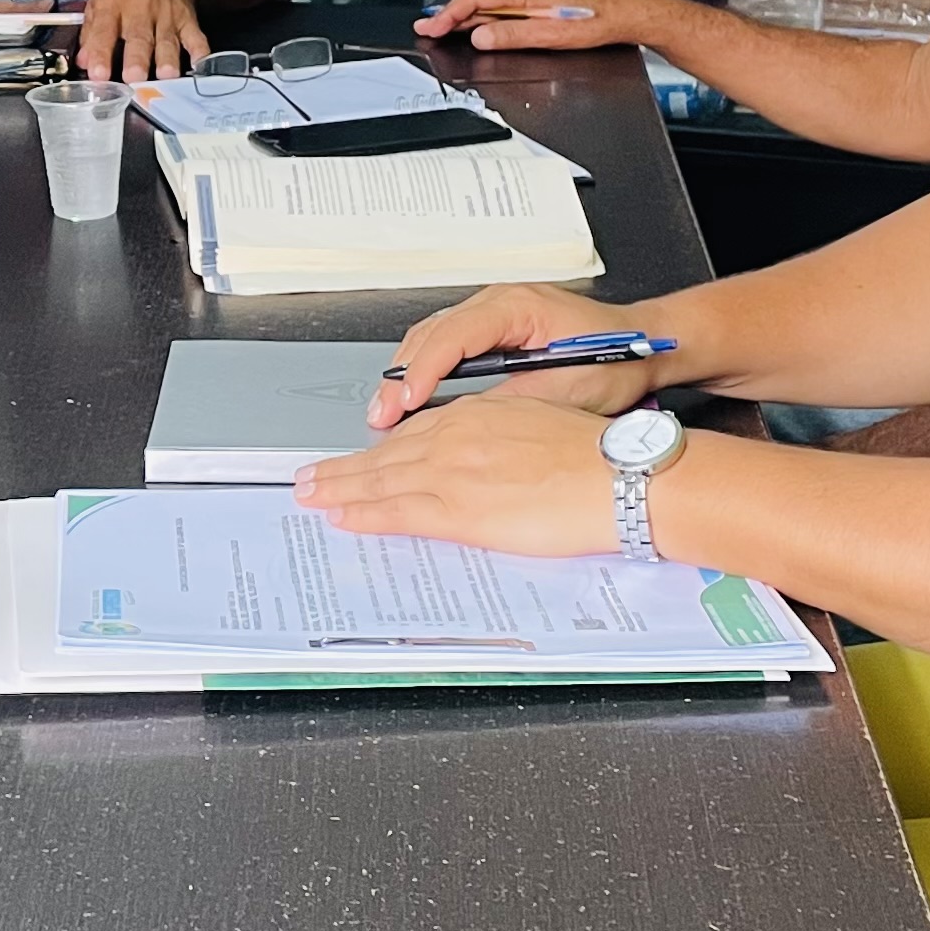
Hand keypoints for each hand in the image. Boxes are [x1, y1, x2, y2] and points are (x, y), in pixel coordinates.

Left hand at [77, 0, 206, 79]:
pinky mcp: (188, 20)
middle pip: (139, 36)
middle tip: (133, 78)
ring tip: (166, 76)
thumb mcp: (100, 0)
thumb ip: (91, 33)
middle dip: (137, 59)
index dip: (100, 52)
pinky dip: (200, 52)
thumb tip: (83, 63)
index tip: (98, 74)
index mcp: (113, 3)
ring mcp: (167, 15)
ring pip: (167, 40)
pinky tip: (200, 66)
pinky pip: (196, 37)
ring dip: (167, 59)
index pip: (104, 30)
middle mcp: (140, 8)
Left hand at [296, 389, 616, 558]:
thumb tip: (485, 457)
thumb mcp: (539, 423)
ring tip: (311, 495)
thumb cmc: (596, 455)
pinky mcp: (458, 509)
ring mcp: (454, 472)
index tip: (360, 454)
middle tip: (310, 476)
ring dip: (340, 488)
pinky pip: (397, 511)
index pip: (416, 431)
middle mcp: (458, 436)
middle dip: (345, 466)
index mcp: (479, 414)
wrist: (619, 477)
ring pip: (381, 479)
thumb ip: (500, 435)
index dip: (382, 446)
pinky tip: (341, 516)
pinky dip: (363, 513)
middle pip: (387, 453)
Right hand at [365, 283, 666, 427]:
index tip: (403, 403)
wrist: (649, 346)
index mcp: (517, 306)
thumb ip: (512, 400)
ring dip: (409, 374)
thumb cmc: (621, 359)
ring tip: (388, 411)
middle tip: (381, 414)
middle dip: (402, 375)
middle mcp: (500, 301)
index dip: (423, 371)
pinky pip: (447, 344)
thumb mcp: (566, 389)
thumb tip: (462, 419)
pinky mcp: (495, 328)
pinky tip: (415, 399)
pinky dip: (427, 370)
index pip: (453, 335)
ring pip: (432, 337)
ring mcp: (495, 312)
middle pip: (431, 333)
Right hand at [416, 0, 669, 53]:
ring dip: (469, 16)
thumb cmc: (599, 21)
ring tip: (445, 28)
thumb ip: (513, 35)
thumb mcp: (552, 35)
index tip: (433, 27)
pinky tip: (483, 26)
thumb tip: (480, 37)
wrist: (631, 15)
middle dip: (452, 14)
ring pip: (494, 2)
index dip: (451, 13)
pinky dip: (489, 16)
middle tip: (427, 27)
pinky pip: (508, 5)